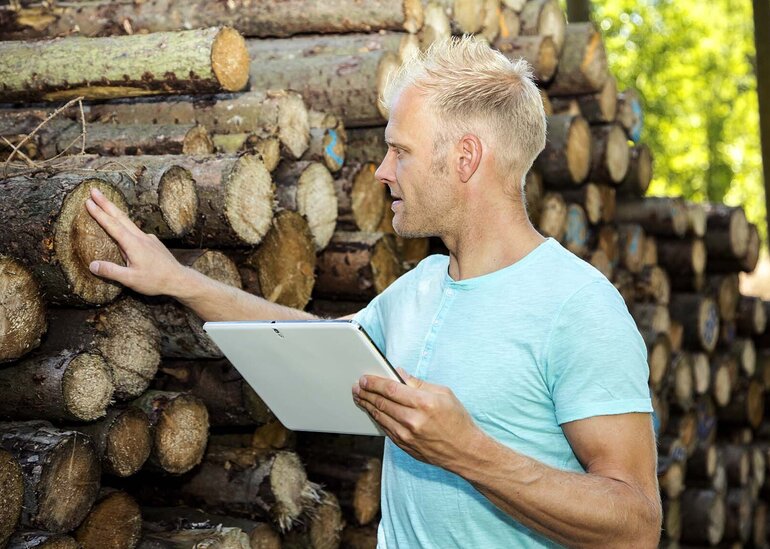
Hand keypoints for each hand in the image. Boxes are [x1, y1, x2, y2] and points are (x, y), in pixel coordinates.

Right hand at [85, 187, 188, 296]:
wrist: (179, 279)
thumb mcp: (130, 279)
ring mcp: (148, 238)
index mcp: (133, 244)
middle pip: (120, 216)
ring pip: (128, 222)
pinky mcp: (153, 243)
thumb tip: (91, 265)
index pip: (112, 225)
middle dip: (106, 203)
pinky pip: (136, 231)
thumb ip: (111, 271)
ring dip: (115, 212)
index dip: (99, 213)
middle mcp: (141, 237)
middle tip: (94, 190)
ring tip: (105, 204)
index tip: (88, 201)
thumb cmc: (156, 280)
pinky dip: (126, 225)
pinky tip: (123, 230)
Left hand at [352, 368, 482, 471]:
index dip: (374, 383)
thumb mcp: (444, 394)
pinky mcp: (405, 446)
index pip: (391, 389)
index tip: (364, 378)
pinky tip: (372, 412)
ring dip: (367, 406)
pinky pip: (385, 430)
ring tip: (359, 397)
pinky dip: (376, 419)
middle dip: (366, 393)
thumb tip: (400, 374)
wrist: (465, 451)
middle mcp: (413, 420)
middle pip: (382, 403)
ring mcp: (407, 436)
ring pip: (380, 417)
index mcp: (424, 403)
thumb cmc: (457, 420)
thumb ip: (419, 384)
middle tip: (357, 387)